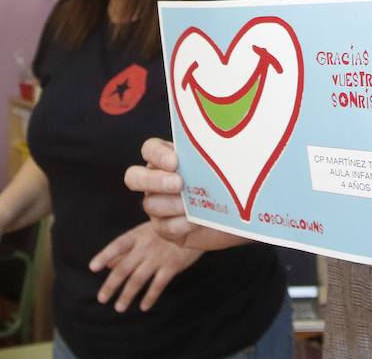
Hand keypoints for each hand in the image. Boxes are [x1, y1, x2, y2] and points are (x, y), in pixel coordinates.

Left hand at [89, 221, 201, 311]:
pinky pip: (157, 285)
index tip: (92, 267)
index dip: (104, 255)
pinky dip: (149, 297)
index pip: (117, 245)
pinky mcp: (172, 266)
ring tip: (119, 307)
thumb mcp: (146, 232)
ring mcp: (158, 257)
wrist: (196, 225)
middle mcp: (145, 246)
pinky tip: (143, 306)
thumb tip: (108, 264)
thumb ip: (128, 247)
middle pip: (123, 268)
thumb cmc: (168, 229)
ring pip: (137, 280)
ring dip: (126, 295)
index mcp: (137, 235)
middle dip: (111, 285)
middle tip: (102, 298)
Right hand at [123, 138, 253, 251]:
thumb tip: (223, 143)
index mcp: (166, 158)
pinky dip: (180, 224)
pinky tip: (196, 222)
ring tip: (193, 206)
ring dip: (173, 205)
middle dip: (154, 180)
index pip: (150, 149)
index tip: (175, 162)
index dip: (157, 155)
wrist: (237, 216)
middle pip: (134, 177)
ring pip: (150, 205)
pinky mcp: (165, 228)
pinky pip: (163, 227)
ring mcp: (158, 205)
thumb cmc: (228, 182)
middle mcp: (156, 180)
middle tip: (179, 184)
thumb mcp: (221, 165)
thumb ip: (213, 154)